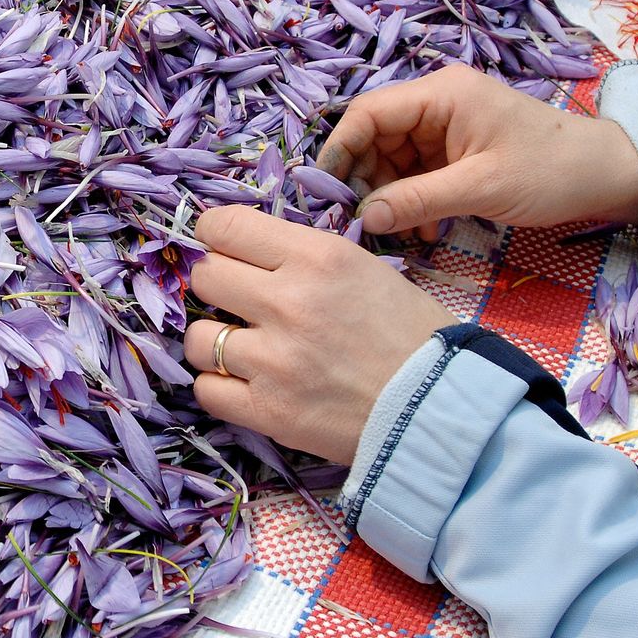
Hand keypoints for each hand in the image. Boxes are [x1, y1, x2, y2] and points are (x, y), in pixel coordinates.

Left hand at [182, 208, 455, 463]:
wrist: (441, 407)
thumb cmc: (410, 334)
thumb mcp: (363, 268)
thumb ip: (302, 257)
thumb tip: (245, 253)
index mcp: (317, 257)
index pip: (225, 226)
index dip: (216, 236)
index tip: (223, 249)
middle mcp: (289, 302)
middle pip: (204, 276)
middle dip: (216, 286)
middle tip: (238, 301)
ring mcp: (274, 360)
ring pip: (196, 337)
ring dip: (214, 342)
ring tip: (244, 350)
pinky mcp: (268, 411)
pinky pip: (206, 390)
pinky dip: (219, 387)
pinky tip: (246, 384)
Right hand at [318, 66, 637, 240]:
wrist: (608, 176)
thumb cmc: (550, 171)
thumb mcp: (481, 188)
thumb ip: (418, 200)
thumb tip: (362, 217)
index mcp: (440, 94)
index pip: (367, 113)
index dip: (340, 150)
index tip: (325, 193)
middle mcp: (436, 103)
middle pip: (374, 137)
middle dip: (366, 181)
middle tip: (364, 223)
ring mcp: (445, 127)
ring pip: (391, 159)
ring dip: (389, 197)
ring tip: (401, 232)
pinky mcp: (455, 150)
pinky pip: (415, 172)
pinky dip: (411, 200)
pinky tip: (423, 229)